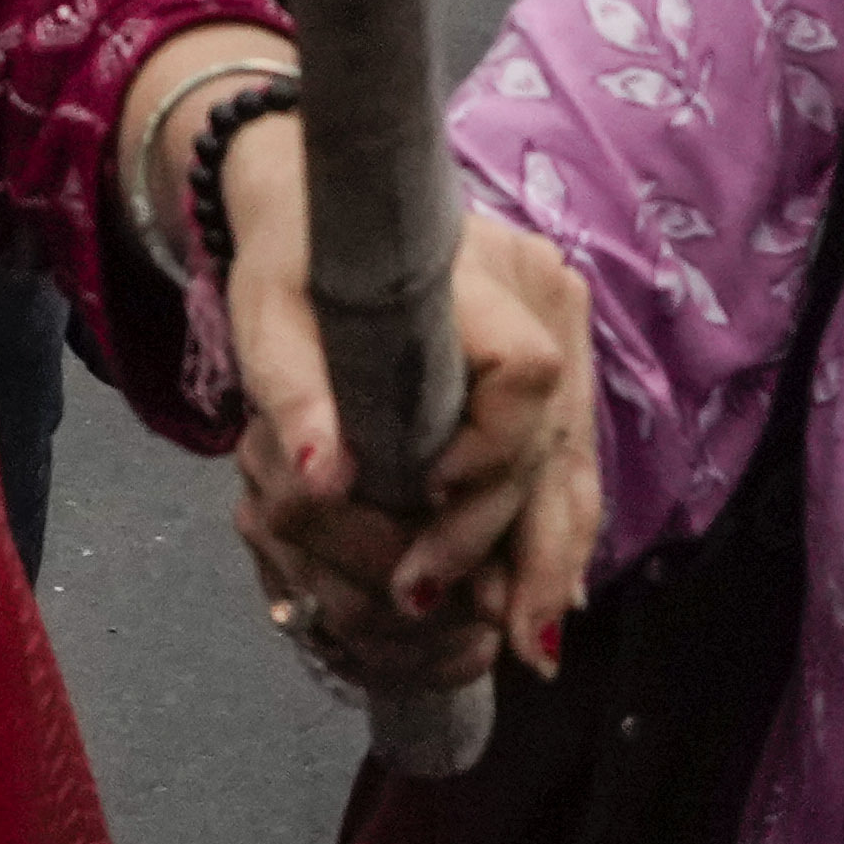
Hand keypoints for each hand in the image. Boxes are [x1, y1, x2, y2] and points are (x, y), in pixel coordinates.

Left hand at [222, 151, 601, 693]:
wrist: (324, 198)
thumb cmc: (292, 256)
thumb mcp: (269, 314)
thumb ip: (292, 390)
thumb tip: (317, 479)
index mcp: (477, 272)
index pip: (523, 372)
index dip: (490, 452)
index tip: (432, 500)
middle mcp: (540, 295)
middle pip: (558, 437)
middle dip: (527, 545)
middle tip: (498, 634)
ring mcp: (560, 327)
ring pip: (573, 459)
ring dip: (551, 555)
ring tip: (532, 645)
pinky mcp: (558, 358)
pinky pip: (566, 457)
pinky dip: (551, 528)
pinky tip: (545, 598)